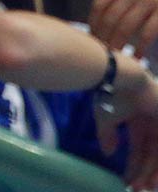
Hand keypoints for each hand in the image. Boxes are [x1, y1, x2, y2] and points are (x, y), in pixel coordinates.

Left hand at [92, 0, 157, 60]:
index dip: (94, 24)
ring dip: (118, 45)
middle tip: (103, 54)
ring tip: (118, 58)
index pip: (101, 4)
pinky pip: (147, 33)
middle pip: (110, 16)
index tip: (92, 39)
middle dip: (104, 38)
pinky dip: (140, 48)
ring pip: (125, 26)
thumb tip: (102, 18)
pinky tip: (139, 57)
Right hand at [99, 69, 157, 190]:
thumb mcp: (104, 118)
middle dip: (145, 173)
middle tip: (138, 189)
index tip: (127, 181)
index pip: (138, 149)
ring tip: (148, 187)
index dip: (133, 166)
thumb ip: (106, 136)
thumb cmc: (110, 95)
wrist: (122, 78)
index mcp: (138, 121)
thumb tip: (107, 153)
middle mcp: (152, 125)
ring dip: (154, 172)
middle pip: (152, 156)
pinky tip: (156, 177)